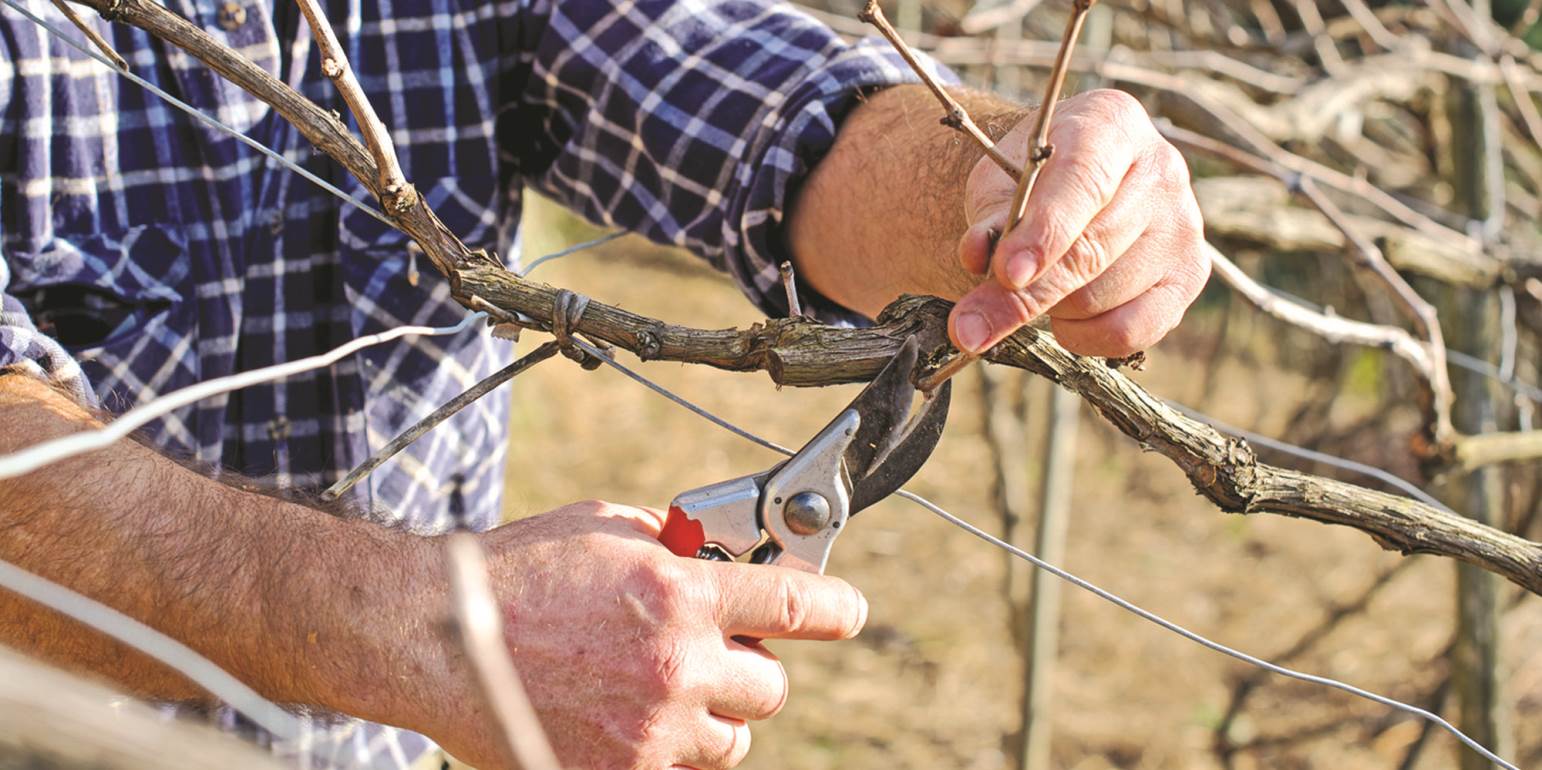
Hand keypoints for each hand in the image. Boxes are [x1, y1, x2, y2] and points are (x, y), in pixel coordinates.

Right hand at [420, 500, 867, 769]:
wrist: (438, 635)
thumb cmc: (519, 571)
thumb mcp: (606, 527)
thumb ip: (674, 543)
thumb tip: (719, 553)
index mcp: (680, 596)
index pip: (795, 606)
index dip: (834, 610)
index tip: (847, 613)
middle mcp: (677, 668)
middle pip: (770, 688)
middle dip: (749, 669)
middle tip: (710, 653)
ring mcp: (649, 732)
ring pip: (730, 742)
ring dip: (709, 718)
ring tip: (655, 691)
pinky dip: (661, 751)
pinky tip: (619, 719)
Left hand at [951, 89, 1209, 357]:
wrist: (1070, 186)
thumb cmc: (1030, 180)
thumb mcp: (998, 183)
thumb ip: (988, 219)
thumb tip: (977, 257)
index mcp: (1112, 124)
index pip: (1083, 181)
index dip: (1044, 232)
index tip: (1007, 273)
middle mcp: (1162, 169)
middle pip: (1092, 249)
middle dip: (1026, 295)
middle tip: (968, 328)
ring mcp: (1185, 224)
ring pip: (1103, 297)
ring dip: (1050, 310)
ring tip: (1034, 287)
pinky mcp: (1191, 276)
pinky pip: (1132, 331)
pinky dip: (1083, 337)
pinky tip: (1064, 317)